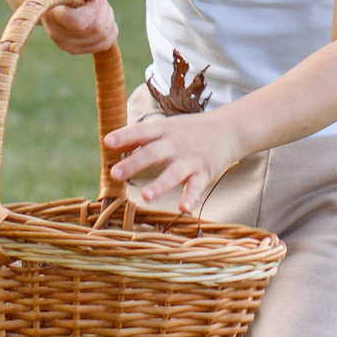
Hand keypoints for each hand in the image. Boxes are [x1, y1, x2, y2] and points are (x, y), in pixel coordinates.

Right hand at [36, 0, 117, 56]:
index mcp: (53, 14)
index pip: (79, 22)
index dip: (93, 8)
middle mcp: (57, 35)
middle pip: (96, 29)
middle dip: (102, 9)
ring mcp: (66, 46)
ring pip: (103, 36)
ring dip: (107, 17)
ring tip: (93, 6)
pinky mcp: (76, 50)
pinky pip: (105, 44)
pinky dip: (108, 28)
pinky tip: (98, 17)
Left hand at [103, 110, 243, 215]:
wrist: (228, 129)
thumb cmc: (188, 131)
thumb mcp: (165, 127)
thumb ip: (139, 136)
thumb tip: (108, 142)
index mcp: (163, 131)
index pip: (141, 132)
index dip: (124, 137)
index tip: (107, 142)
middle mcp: (175, 144)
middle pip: (152, 153)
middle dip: (133, 164)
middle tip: (114, 174)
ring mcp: (190, 159)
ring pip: (174, 173)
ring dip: (159, 185)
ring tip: (145, 197)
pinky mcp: (204, 173)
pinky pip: (196, 187)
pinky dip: (190, 198)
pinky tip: (183, 209)